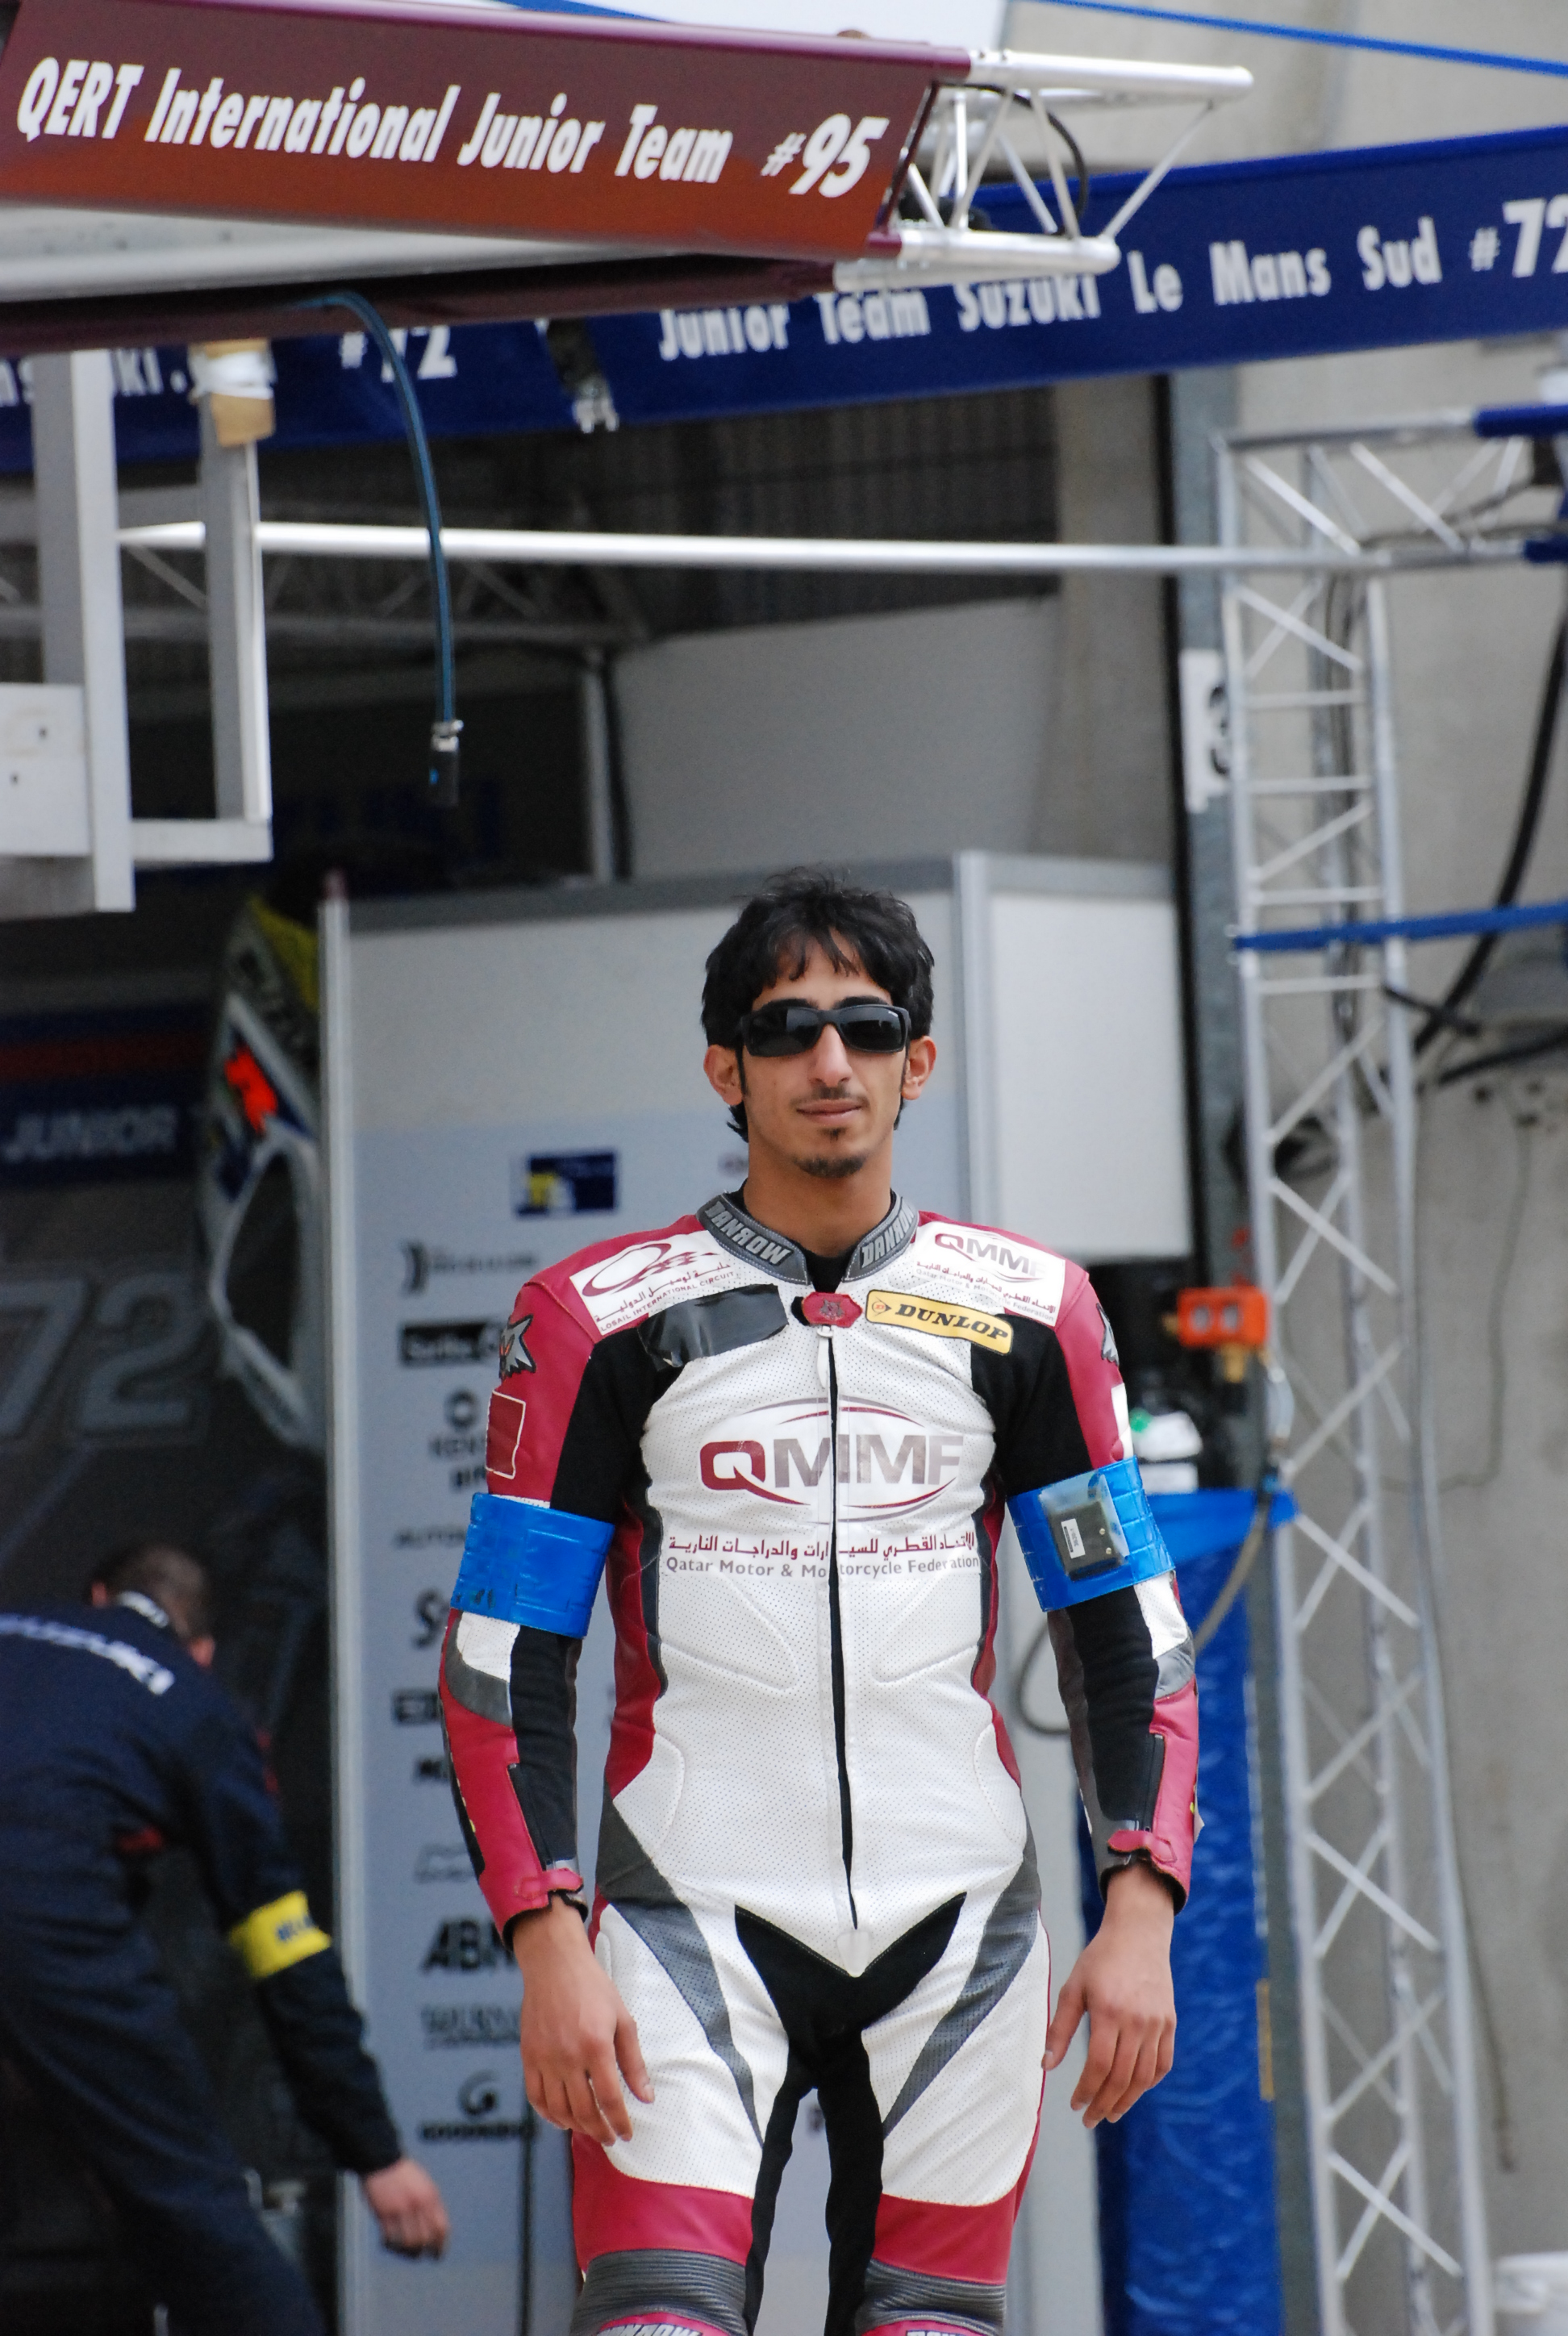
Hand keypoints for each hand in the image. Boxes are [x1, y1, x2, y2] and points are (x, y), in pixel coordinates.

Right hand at [361, 2157, 448, 2256]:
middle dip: (424, 2251)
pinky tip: (388, 2243)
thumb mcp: (424, 2184)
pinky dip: (390, 2244)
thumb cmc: (404, 2172)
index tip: (437, 2254)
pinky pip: (390, 2237)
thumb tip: (435, 2228)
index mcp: (430, 2196)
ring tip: (403, 2251)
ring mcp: (400, 2210)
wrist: (382, 2158)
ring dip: (406, 2251)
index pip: (441, 2228)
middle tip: (419, 2256)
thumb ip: (430, 2204)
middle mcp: (418, 2204)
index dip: (440, 2245)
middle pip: (426, 2239)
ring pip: (408, 2242)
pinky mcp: (384, 2213)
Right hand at [513, 1895, 652, 2144]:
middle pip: (583, 2111)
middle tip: (609, 2138)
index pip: (610, 2099)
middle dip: (599, 2131)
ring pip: (559, 2109)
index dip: (620, 2122)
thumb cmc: (593, 1988)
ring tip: (589, 2129)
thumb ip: (633, 2062)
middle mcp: (568, 2056)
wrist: (555, 1965)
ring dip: (576, 2127)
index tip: (626, 2134)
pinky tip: (561, 2118)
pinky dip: (548, 2114)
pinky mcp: (528, 2056)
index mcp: (596, 2046)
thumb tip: (646, 2097)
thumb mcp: (622, 2019)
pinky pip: (536, 2097)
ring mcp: (545, 2058)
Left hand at [1044, 1859, 1175, 2127]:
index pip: (1098, 2065)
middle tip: (1089, 2119)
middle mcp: (1136, 2021)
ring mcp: (1157, 2023)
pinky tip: (1134, 2091)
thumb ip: (1060, 2028)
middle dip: (1103, 2104)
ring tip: (1110, 2113)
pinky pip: (1163, 2063)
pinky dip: (1149, 2082)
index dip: (1086, 2090)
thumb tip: (1046, 2066)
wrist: (1138, 1935)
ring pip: (1144, 2076)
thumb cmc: (1100, 1960)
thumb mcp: (1073, 1987)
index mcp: (1109, 2011)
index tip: (1074, 2104)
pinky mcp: (1169, 2023)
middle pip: (1121, 2077)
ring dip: (1126, 2101)